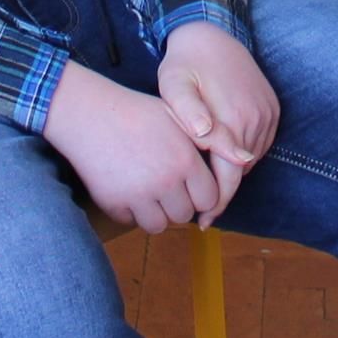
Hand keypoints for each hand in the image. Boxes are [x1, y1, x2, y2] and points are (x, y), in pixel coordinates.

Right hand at [41, 64, 223, 233]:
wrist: (89, 114)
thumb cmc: (138, 113)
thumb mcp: (180, 118)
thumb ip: (215, 139)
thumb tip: (247, 159)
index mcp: (185, 161)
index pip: (208, 198)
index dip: (199, 190)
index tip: (187, 179)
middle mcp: (165, 182)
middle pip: (185, 215)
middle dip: (179, 202)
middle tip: (165, 181)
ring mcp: (139, 196)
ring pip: (160, 225)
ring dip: (156, 212)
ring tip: (148, 187)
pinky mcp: (114, 204)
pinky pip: (132, 222)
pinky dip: (131, 212)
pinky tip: (128, 188)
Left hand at [157, 21, 280, 206]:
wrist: (213, 32)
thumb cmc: (186, 64)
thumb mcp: (175, 85)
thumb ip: (189, 113)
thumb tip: (206, 135)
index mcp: (231, 119)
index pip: (228, 177)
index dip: (215, 203)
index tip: (201, 222)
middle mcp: (255, 120)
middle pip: (241, 173)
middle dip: (223, 195)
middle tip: (203, 214)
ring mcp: (267, 114)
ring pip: (250, 160)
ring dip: (233, 173)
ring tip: (209, 185)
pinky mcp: (272, 108)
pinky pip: (259, 143)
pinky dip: (243, 155)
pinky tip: (223, 157)